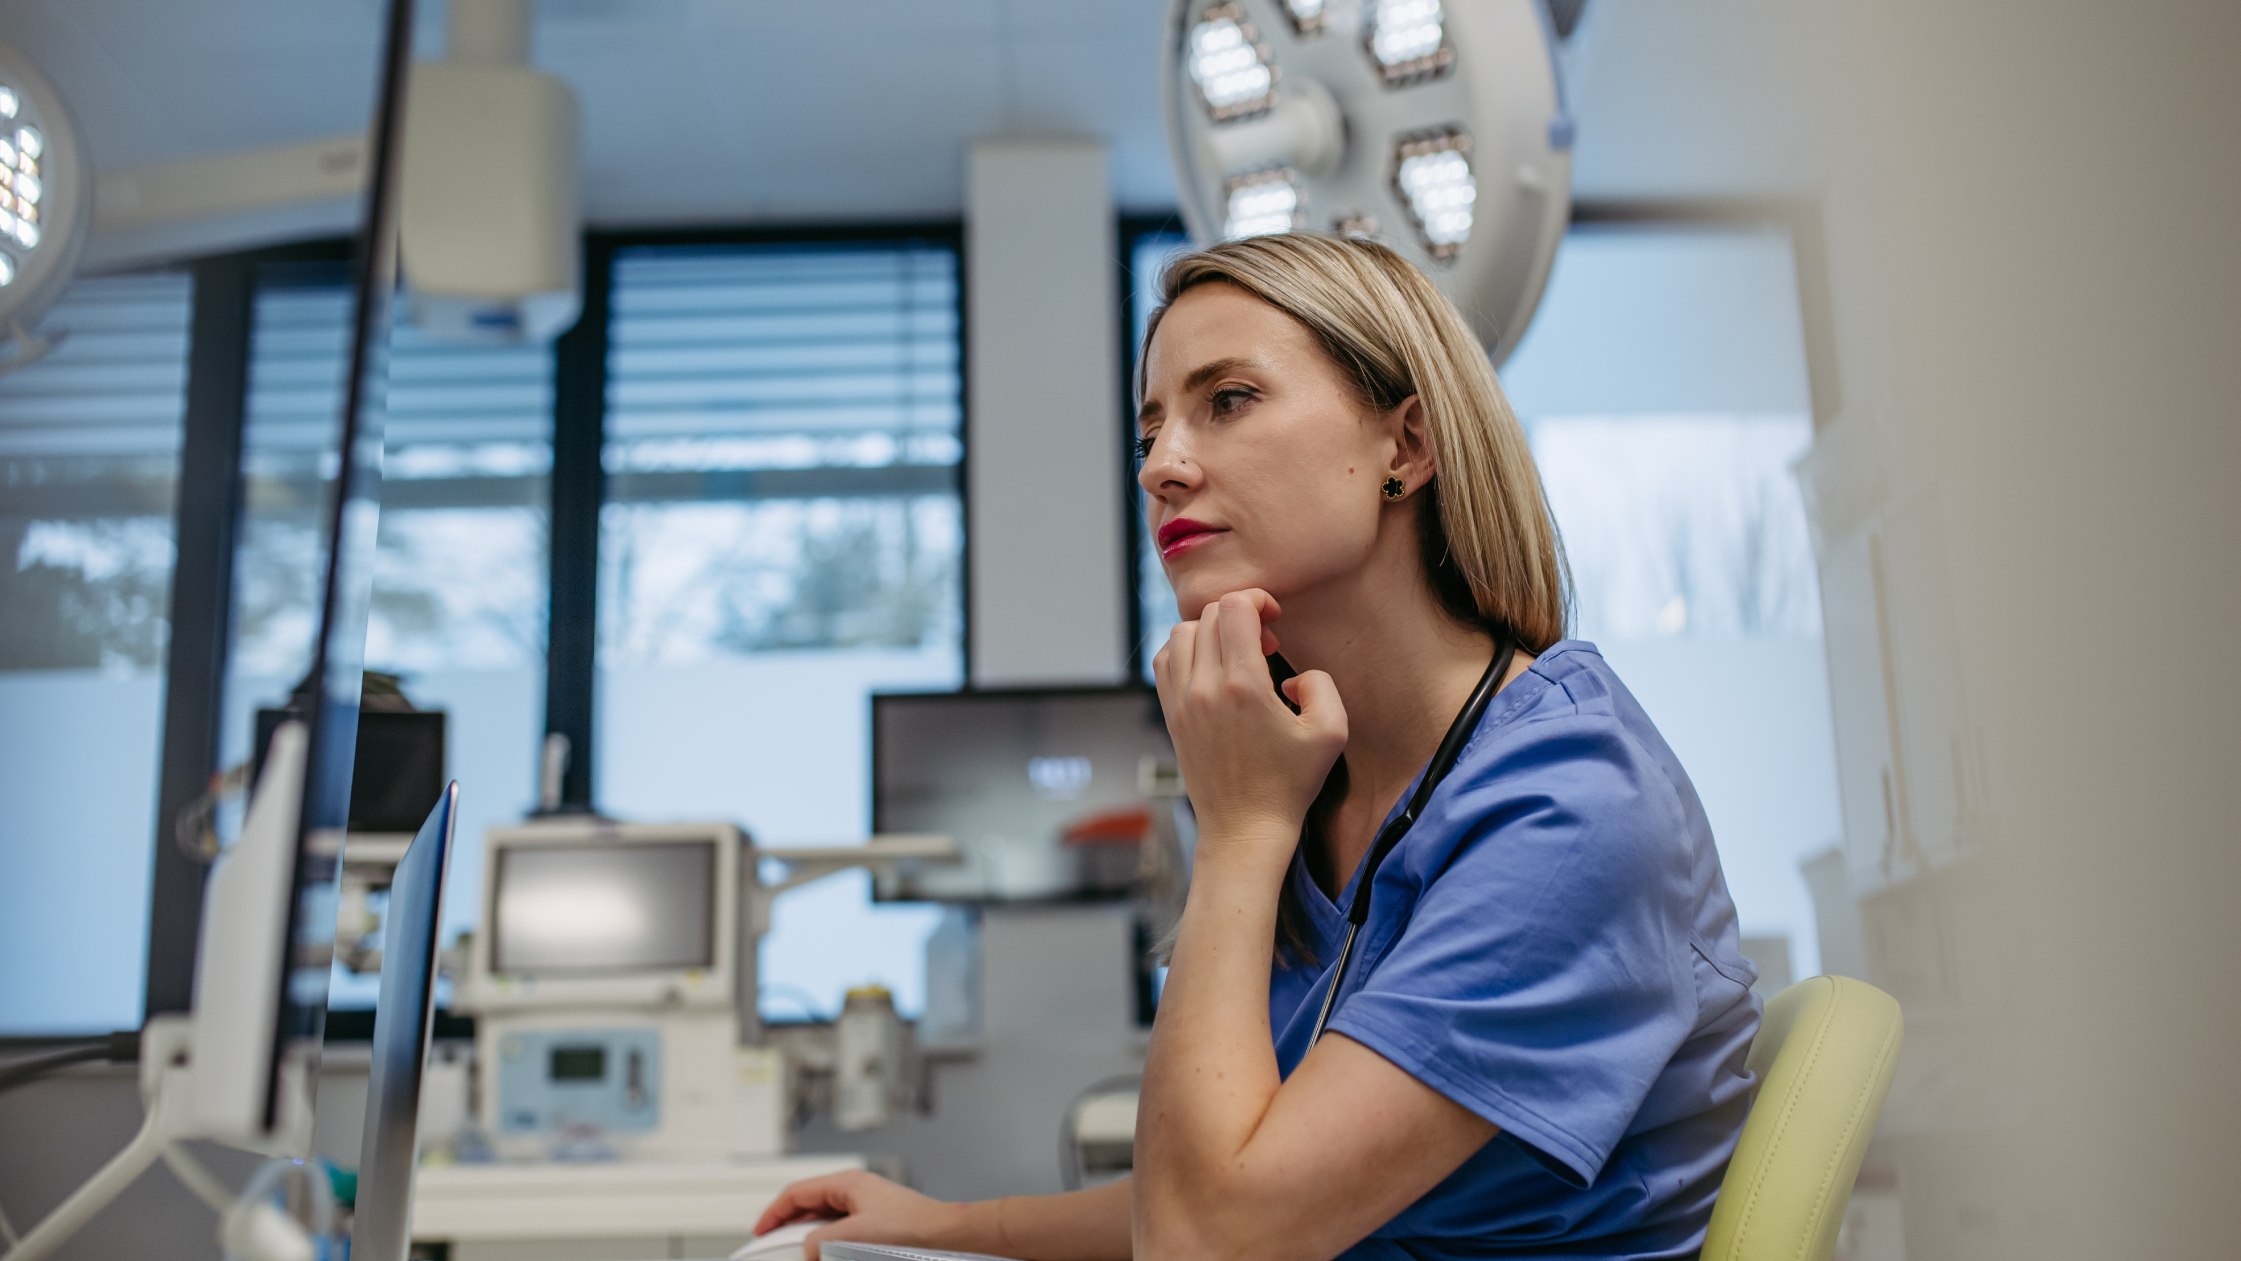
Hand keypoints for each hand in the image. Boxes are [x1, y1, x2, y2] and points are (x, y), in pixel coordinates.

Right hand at [754, 1170, 971, 1260]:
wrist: (944, 1235)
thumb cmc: (910, 1227)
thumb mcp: (853, 1236)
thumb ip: (821, 1241)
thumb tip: (807, 1250)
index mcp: (846, 1183)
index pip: (797, 1193)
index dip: (773, 1213)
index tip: (760, 1232)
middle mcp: (855, 1190)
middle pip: (809, 1204)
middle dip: (789, 1225)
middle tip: (774, 1245)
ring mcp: (865, 1205)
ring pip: (824, 1218)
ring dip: (808, 1235)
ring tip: (799, 1253)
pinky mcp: (875, 1222)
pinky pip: (840, 1229)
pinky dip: (826, 1241)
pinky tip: (825, 1254)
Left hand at [1153, 590, 1347, 863]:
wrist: (1244, 830)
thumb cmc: (1289, 785)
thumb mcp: (1332, 733)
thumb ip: (1322, 685)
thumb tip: (1291, 674)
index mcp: (1242, 686)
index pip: (1234, 607)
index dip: (1259, 599)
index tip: (1275, 621)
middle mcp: (1204, 688)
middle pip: (1209, 615)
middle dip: (1240, 615)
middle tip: (1264, 643)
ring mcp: (1182, 702)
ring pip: (1181, 632)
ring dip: (1211, 631)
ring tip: (1237, 656)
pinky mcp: (1171, 716)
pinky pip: (1165, 660)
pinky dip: (1186, 651)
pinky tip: (1212, 670)